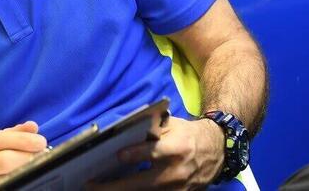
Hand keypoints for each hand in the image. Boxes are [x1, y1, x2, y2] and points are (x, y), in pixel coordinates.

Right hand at [0, 121, 46, 190]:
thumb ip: (13, 134)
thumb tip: (32, 126)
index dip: (21, 139)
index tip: (41, 141)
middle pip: (3, 160)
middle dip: (27, 156)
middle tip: (43, 155)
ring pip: (7, 178)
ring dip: (27, 171)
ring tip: (38, 167)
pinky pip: (5, 189)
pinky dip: (21, 183)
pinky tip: (29, 179)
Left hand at [88, 116, 223, 189]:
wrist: (216, 151)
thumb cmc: (187, 134)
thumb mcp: (171, 125)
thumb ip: (150, 128)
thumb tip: (122, 129)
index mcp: (176, 148)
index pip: (153, 152)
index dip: (136, 154)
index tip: (118, 155)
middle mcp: (176, 171)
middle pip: (143, 182)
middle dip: (116, 186)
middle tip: (91, 185)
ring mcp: (178, 189)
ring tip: (98, 190)